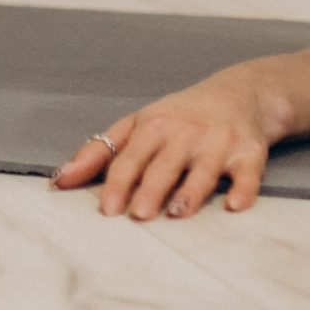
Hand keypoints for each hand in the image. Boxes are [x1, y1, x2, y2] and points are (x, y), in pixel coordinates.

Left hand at [50, 71, 279, 219]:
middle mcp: (185, 133)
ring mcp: (218, 142)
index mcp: (153, 127)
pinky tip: (234, 204)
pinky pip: (248, 173)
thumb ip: (98, 152)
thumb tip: (59, 180)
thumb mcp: (137, 125)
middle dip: (151, 189)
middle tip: (139, 215)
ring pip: (203, 170)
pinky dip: (243, 189)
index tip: (106, 210)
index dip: (116, 183)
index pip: (129, 158)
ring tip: (177, 213)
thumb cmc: (178, 117)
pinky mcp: (249, 152)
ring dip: (191, 191)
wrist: (239, 93)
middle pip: (164, 165)